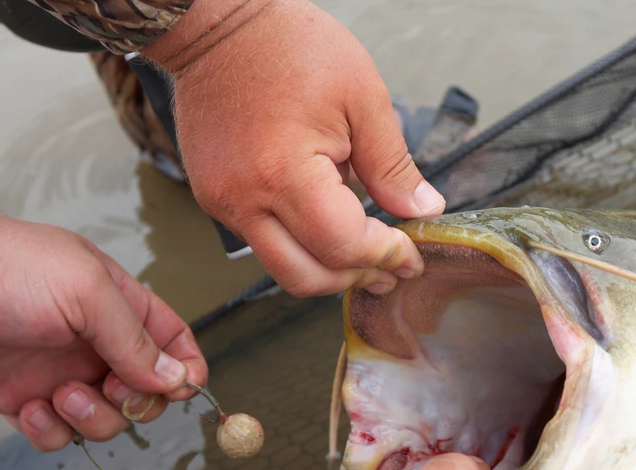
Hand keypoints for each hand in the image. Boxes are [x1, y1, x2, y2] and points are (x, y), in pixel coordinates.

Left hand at [0, 202, 206, 450]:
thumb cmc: (5, 269)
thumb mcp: (87, 292)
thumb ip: (136, 339)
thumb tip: (177, 378)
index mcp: (120, 307)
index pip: (173, 342)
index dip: (185, 369)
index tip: (181, 389)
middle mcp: (96, 344)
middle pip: (146, 392)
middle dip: (136, 401)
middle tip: (111, 387)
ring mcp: (62, 374)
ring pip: (106, 420)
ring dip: (90, 417)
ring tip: (59, 395)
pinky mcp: (24, 402)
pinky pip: (58, 436)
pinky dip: (50, 431)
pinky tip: (28, 408)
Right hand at [142, 0, 445, 297]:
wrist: (217, 23)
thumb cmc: (287, 46)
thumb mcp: (362, 97)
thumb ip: (392, 165)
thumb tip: (421, 210)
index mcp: (284, 173)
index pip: (342, 246)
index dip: (384, 257)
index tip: (411, 257)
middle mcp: (244, 199)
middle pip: (305, 278)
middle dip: (355, 278)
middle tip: (390, 269)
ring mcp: (223, 202)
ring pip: (281, 268)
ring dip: (327, 269)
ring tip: (363, 253)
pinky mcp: (214, 197)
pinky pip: (262, 242)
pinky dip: (300, 244)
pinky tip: (326, 223)